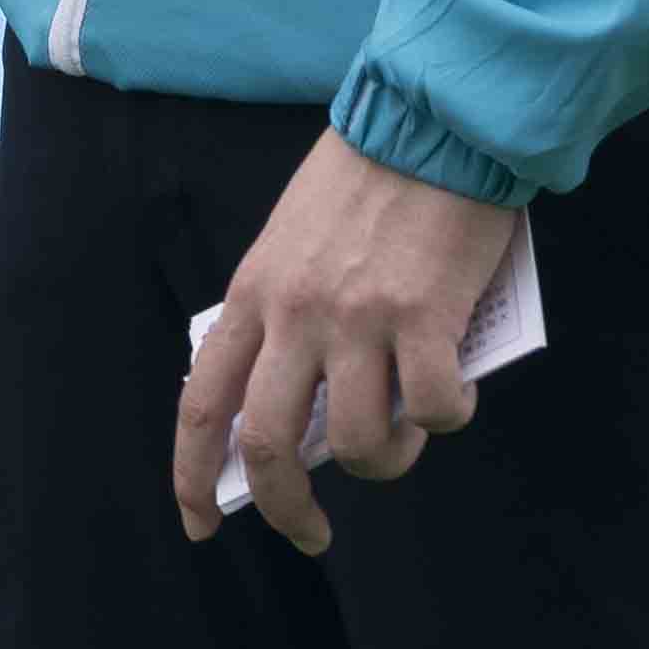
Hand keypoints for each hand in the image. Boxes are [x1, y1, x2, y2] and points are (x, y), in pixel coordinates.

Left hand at [169, 138, 522, 553]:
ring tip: (403, 441)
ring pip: (354, 441)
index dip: (193, 477)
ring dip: (382, 461)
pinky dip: (446, 418)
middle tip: (312, 532)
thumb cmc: (368, 174)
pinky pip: (432, 407)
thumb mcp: (294, 239)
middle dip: (286, 510)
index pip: (201, 404)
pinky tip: (455, 395)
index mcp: (253, 292)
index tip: (201, 523)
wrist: (433, 116)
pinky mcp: (426, 316)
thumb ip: (286, 313)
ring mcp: (359, 318)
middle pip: (266, 444)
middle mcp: (296, 313)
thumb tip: (300, 404)